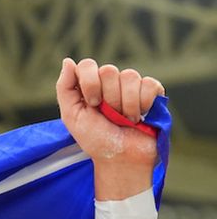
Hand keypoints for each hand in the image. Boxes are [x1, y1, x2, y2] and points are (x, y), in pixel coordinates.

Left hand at [56, 58, 165, 199]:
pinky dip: (143, 104)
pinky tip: (141, 116)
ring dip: (125, 104)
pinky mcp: (152, 92)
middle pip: (109, 70)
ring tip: (125, 119)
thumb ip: (65, 88)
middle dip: (108, 98)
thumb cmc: (96, 139)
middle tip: (109, 116)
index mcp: (90, 86)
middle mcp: (110, 82)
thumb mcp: (72, 116)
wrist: (122, 157)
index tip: (92, 104)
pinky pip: (149, 84)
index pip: (88, 65)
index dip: (90, 83)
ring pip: (130, 76)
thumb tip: (68, 61)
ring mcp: (132, 86)